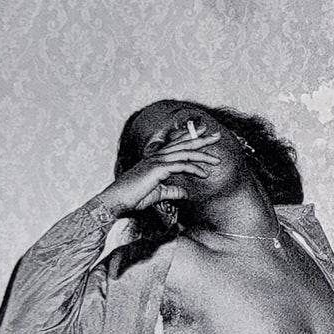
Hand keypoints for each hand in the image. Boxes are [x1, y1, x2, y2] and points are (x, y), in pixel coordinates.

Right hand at [98, 122, 220, 214]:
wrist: (116, 201)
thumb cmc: (133, 197)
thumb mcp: (158, 194)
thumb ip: (172, 191)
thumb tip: (185, 192)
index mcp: (155, 159)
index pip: (176, 144)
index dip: (190, 137)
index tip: (204, 133)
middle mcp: (156, 156)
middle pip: (183, 144)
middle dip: (201, 139)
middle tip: (217, 135)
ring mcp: (156, 161)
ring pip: (185, 153)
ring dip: (203, 155)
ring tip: (217, 159)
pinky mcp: (157, 169)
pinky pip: (181, 166)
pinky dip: (194, 169)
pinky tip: (204, 174)